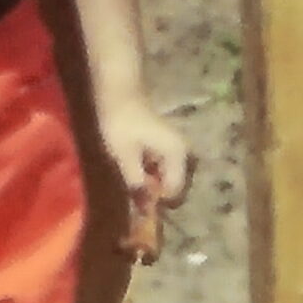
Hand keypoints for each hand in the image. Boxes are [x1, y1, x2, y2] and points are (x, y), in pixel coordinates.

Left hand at [96, 98, 193, 263]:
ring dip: (153, 184)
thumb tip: (144, 206)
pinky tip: (136, 170)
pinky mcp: (168, 144)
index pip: (175, 192)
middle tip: (136, 198)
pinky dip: (152, 173)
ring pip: (169, 177)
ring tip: (134, 184)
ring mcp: (177, 147)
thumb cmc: (120, 121)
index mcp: (177, 155)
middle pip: (174, 186)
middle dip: (157, 195)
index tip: (142, 211)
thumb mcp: (124, 155)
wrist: (118, 91)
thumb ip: (136, 181)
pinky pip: (164, 166)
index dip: (158, 204)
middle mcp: (184, 152)